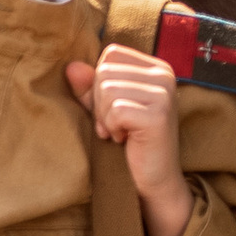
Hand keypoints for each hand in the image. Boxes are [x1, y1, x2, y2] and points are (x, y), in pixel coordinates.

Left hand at [65, 46, 193, 235]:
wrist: (152, 181)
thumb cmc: (128, 142)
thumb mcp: (105, 109)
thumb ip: (89, 87)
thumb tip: (70, 65)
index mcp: (156, 67)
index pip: (110, 54)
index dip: (99, 83)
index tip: (112, 110)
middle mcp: (165, 74)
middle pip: (105, 70)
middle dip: (99, 102)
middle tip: (114, 126)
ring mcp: (164, 93)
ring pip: (107, 89)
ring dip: (105, 117)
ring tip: (120, 133)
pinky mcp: (158, 114)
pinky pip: (115, 109)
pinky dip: (112, 128)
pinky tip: (125, 140)